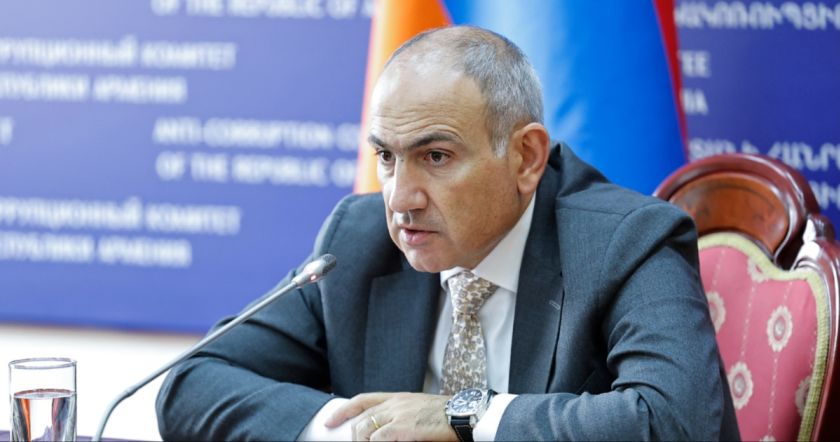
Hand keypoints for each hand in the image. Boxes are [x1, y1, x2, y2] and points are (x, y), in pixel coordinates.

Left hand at [324, 392, 455, 440]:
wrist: (464, 414)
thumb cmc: (447, 415)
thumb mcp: (419, 409)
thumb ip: (401, 414)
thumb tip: (386, 429)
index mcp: (398, 397)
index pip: (363, 400)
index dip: (344, 410)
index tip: (330, 421)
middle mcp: (395, 403)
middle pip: (360, 418)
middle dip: (352, 436)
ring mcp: (398, 414)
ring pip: (365, 430)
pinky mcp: (403, 427)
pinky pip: (378, 440)